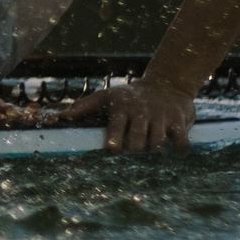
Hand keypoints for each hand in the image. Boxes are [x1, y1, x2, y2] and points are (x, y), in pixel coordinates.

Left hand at [56, 78, 194, 151]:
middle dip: (134, 151)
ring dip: (153, 152)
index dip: (115, 140)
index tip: (113, 150)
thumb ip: (83, 107)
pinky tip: (172, 151)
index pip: (117, 126)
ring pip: (157, 143)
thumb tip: (60, 117)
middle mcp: (141, 112)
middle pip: (137, 141)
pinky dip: (177, 149)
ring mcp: (161, 116)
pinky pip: (180, 141)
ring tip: (149, 153)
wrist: (167, 85)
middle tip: (133, 155)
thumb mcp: (106, 96)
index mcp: (122, 108)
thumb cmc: (130, 96)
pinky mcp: (179, 121)